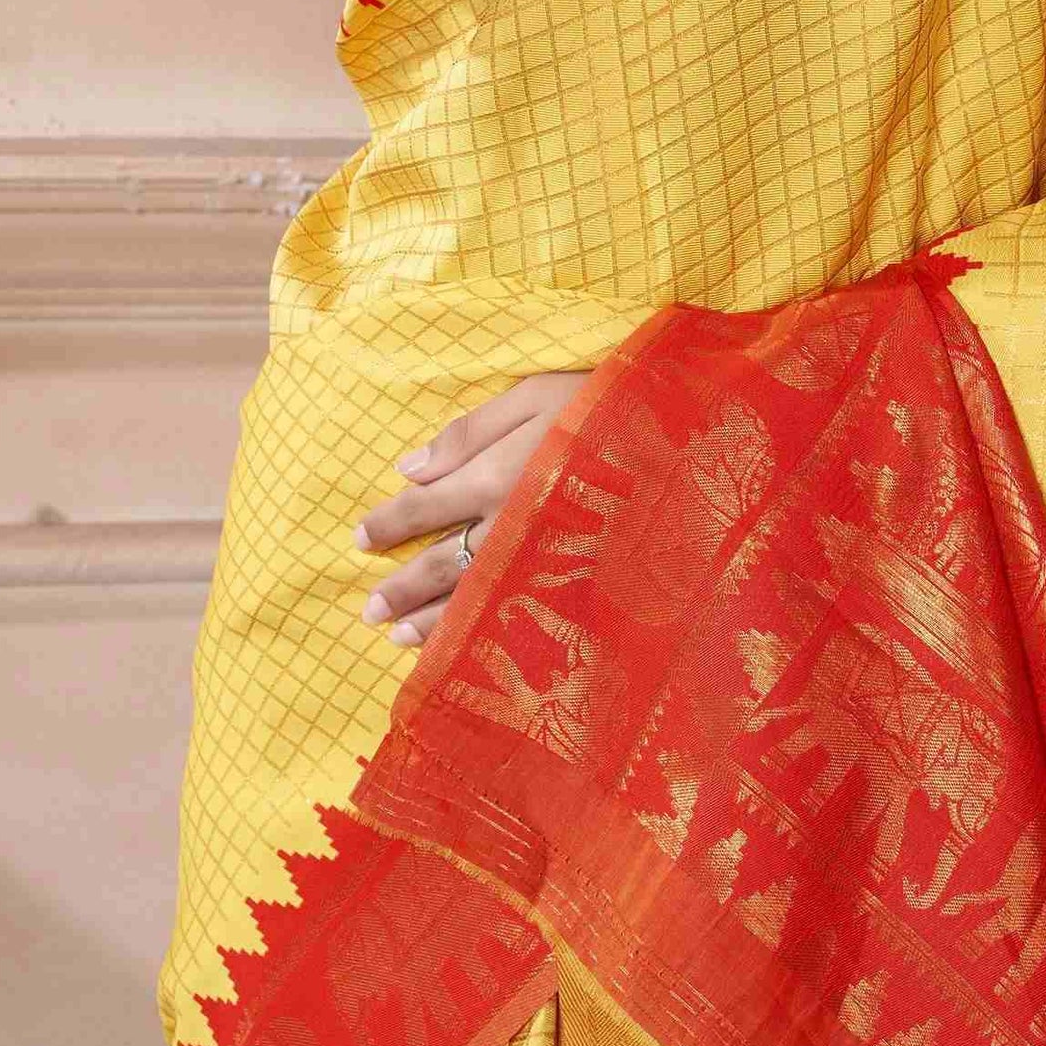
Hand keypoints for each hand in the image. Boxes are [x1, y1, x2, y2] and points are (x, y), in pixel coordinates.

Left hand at [353, 369, 592, 646]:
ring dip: (431, 620)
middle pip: (442, 563)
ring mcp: (544, 563)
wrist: (684, 442)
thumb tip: (407, 468)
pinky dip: (484, 636)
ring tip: (397, 638)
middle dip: (402, 588)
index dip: (390, 523)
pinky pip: (517, 618)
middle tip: (369, 611)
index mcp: (498, 476)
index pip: (426, 507)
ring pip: (473, 599)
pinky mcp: (574, 583)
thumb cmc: (605, 405)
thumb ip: (469, 431)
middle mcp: (511, 528)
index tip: (360, 538)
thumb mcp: (535, 395)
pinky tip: (463, 650)